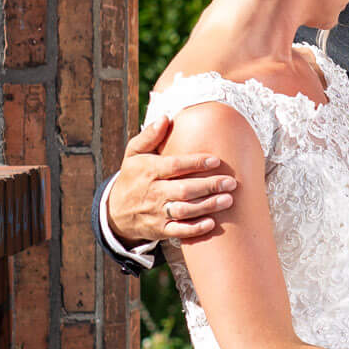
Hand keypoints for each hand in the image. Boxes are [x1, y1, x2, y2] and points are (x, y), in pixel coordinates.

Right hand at [107, 113, 238, 245]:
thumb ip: (149, 136)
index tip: (216, 160)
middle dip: (209, 186)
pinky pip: (179, 231)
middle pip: (184, 189)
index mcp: (148, 170)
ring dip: (208, 206)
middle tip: (231, 182)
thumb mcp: (134, 153)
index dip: (195, 163)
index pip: (174, 166)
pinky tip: (212, 223)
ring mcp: (157, 212)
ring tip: (228, 199)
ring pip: (185, 210)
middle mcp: (153, 192)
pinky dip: (195, 229)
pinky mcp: (160, 229)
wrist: (117, 211)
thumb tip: (165, 117)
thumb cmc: (133, 176)